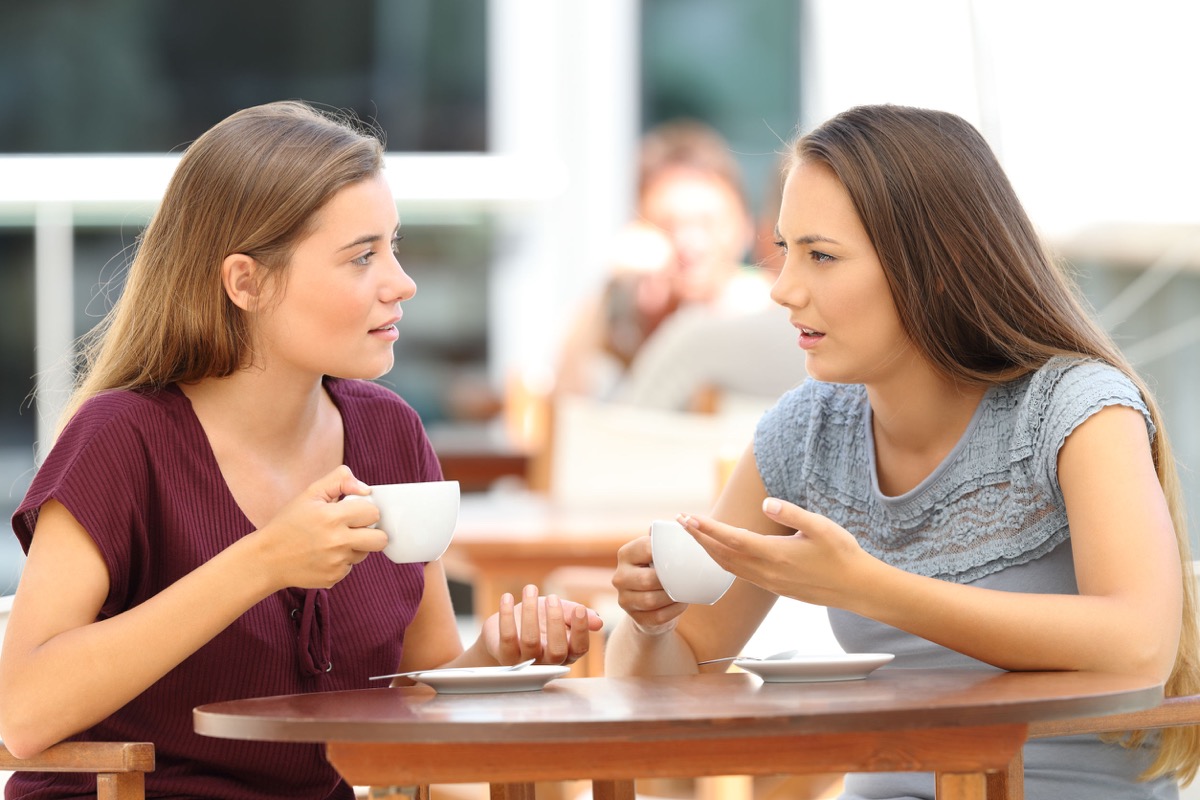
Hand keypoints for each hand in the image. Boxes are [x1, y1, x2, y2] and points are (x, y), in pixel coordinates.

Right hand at [252, 466, 388, 590]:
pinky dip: (342, 561)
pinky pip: (350, 567)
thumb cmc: (289, 522)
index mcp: (332, 517)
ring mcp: (336, 563)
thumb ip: (339, 481)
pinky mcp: (333, 578)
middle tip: (353, 528)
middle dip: (371, 532)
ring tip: (332, 541)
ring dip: (355, 547)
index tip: (352, 511)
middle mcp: (337, 542)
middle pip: (380, 539)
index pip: (373, 513)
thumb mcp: (310, 494)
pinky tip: (324, 555)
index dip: (364, 510)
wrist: (267, 558)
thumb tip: (366, 489)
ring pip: (365, 553)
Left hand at [481, 584, 603, 665]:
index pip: (579, 649)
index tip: (579, 609)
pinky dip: (507, 615)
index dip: (581, 630)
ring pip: (531, 641)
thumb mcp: (560, 614)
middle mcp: (547, 662)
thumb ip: (578, 616)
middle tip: (552, 598)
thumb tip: (598, 621)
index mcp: (566, 653)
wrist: (505, 629)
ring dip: (530, 611)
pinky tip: (507, 597)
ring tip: (529, 589)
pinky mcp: (505, 656)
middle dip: (556, 621)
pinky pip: (507, 637)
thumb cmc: (538, 621)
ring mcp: (526, 662)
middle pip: (557, 650)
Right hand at [612, 534, 687, 635]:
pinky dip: (673, 611)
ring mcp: (624, 598)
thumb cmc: (659, 570)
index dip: (664, 552)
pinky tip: (681, 603)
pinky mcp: (634, 617)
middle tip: (686, 577)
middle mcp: (619, 576)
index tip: (681, 554)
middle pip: (646, 579)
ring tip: (685, 591)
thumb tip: (683, 520)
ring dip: (672, 596)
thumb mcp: (658, 553)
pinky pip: (657, 616)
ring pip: (651, 600)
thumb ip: (665, 538)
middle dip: (669, 580)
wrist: (652, 603)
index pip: (645, 548)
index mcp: (625, 554)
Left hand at [677, 498, 869, 607]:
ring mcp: (769, 582)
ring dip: (709, 551)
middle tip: (680, 523)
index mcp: (774, 554)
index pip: (730, 539)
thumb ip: (791, 513)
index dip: (706, 528)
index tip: (687, 518)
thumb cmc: (842, 554)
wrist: (857, 588)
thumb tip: (765, 503)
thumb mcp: (821, 527)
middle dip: (699, 538)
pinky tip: (722, 554)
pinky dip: (724, 562)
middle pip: (722, 555)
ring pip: (729, 567)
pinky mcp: (775, 588)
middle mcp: (767, 571)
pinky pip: (741, 575)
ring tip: (695, 536)